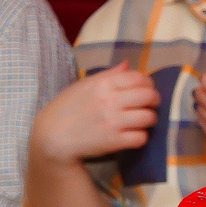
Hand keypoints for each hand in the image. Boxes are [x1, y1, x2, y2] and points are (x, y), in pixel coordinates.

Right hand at [32, 65, 162, 164]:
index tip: (145, 90)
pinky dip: (141, 137)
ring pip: (149, 117)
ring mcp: (113, 121)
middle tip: (148, 106)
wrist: (52, 135)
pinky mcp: (114, 141)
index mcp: (103, 84)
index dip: (148, 84)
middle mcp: (110, 100)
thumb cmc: (67, 108)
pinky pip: (141, 137)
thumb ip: (108, 75)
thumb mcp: (84, 85)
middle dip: (154, 101)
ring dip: (149, 119)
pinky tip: (133, 135)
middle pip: (149, 96)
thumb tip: (127, 64)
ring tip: (141, 121)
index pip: (139, 78)